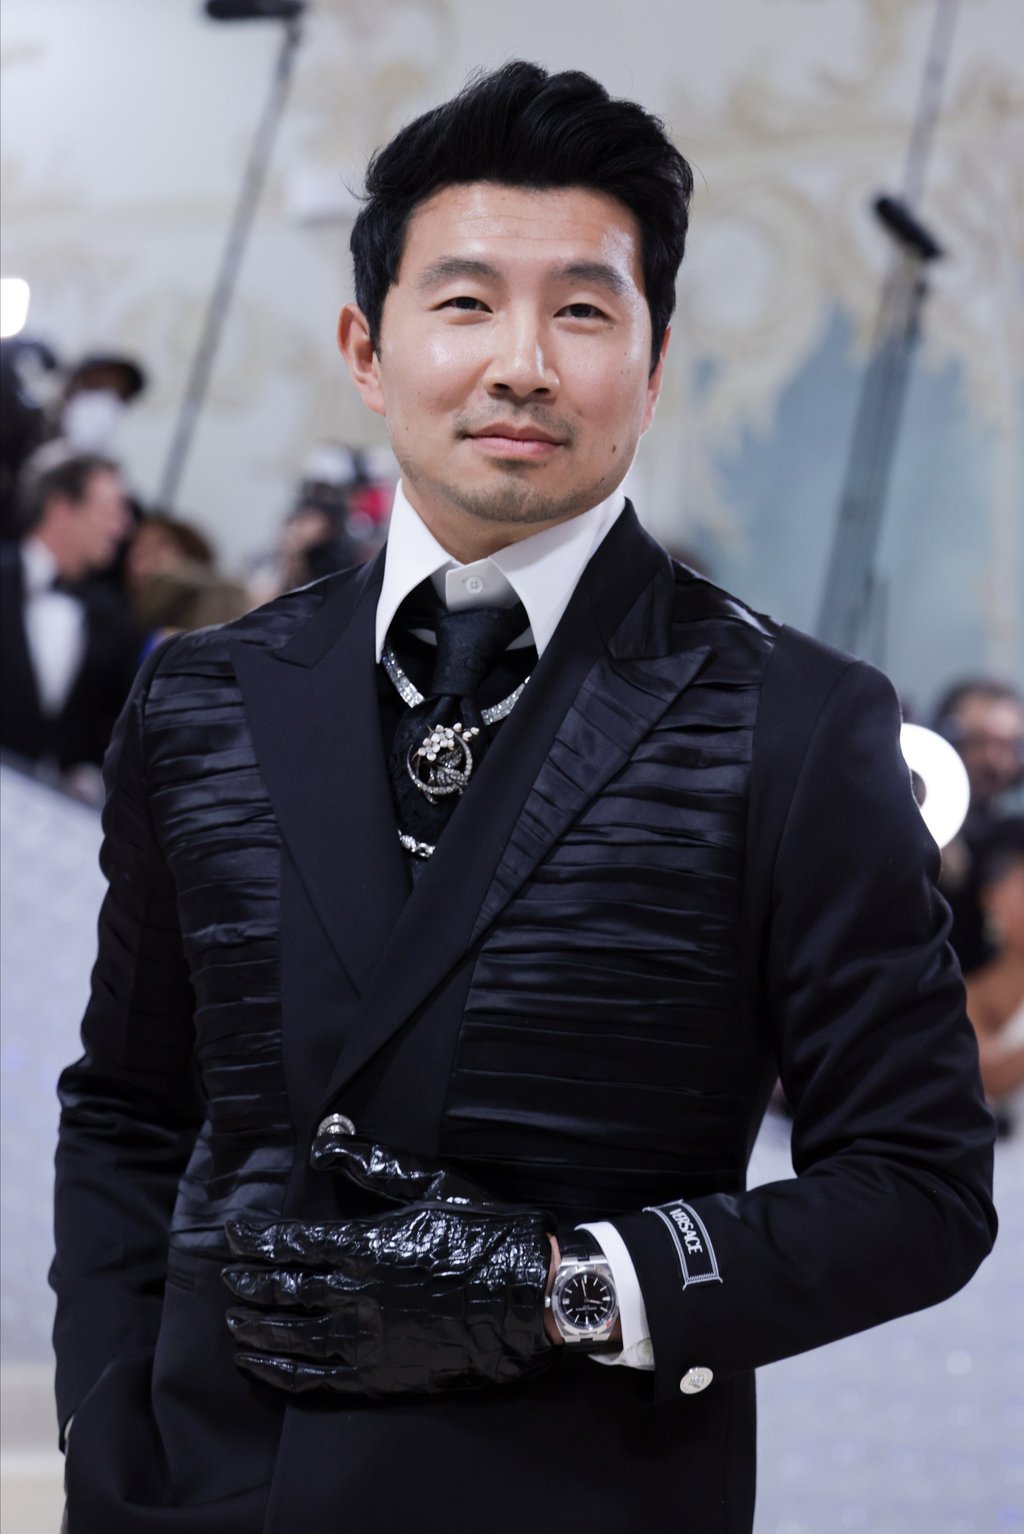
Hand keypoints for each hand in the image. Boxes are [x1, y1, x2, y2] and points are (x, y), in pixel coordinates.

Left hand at [222, 1137, 554, 1397]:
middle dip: (247, 1281)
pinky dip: (279, 1372)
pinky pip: (313, 1379)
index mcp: (366, 1244)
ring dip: (255, 1328)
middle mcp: (356, 1295)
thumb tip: (323, 1141)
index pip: (290, 1242)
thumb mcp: (432, 1184)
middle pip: (281, 1289)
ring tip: (233, 1320)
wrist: (532, 1299)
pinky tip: (259, 1365)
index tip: (233, 1233)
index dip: (255, 1237)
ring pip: (289, 1336)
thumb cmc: (486, 1234)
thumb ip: (372, 1165)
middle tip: (227, 1276)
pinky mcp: (377, 1378)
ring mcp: (364, 1341)